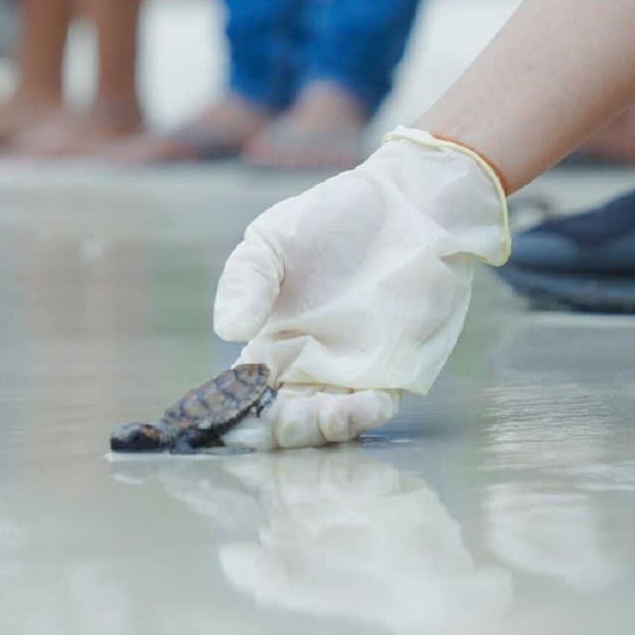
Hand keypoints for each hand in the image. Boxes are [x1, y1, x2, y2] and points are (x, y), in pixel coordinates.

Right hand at [215, 127, 509, 448]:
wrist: (406, 204)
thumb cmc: (333, 218)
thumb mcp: (273, 240)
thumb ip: (245, 281)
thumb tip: (228, 330)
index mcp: (270, 343)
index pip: (245, 393)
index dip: (234, 411)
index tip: (231, 416)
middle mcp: (307, 367)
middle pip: (283, 419)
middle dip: (277, 430)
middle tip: (277, 421)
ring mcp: (350, 373)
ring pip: (326, 422)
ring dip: (318, 430)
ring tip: (317, 415)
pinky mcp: (393, 371)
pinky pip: (375, 408)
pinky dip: (363, 415)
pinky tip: (357, 404)